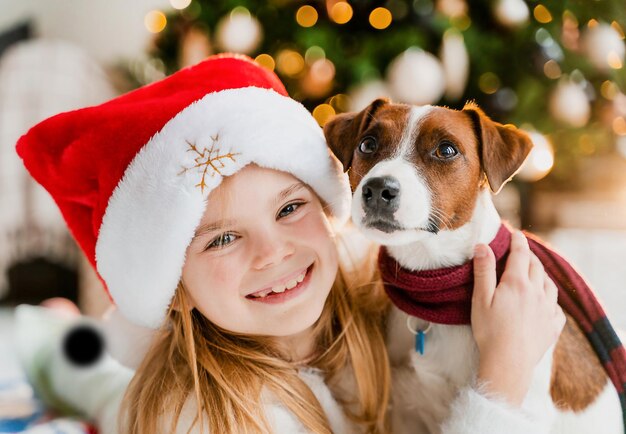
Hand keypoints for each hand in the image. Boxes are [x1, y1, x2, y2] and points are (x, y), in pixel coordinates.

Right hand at [471, 230, 565, 406]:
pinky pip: (557, 307)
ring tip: (534, 274)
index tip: (515, 233)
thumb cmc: (490, 331)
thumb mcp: (480, 298)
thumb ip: (483, 271)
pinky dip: (551, 299)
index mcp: (517, 283)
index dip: (518, 241)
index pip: (521, 254)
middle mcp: (537, 292)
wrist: (508, 363)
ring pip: (549, 284)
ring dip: (542, 274)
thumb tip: (483, 246)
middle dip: (529, 255)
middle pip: (536, 266)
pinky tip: (545, 302)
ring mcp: (547, 309)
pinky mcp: (553, 326)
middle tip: (521, 251)